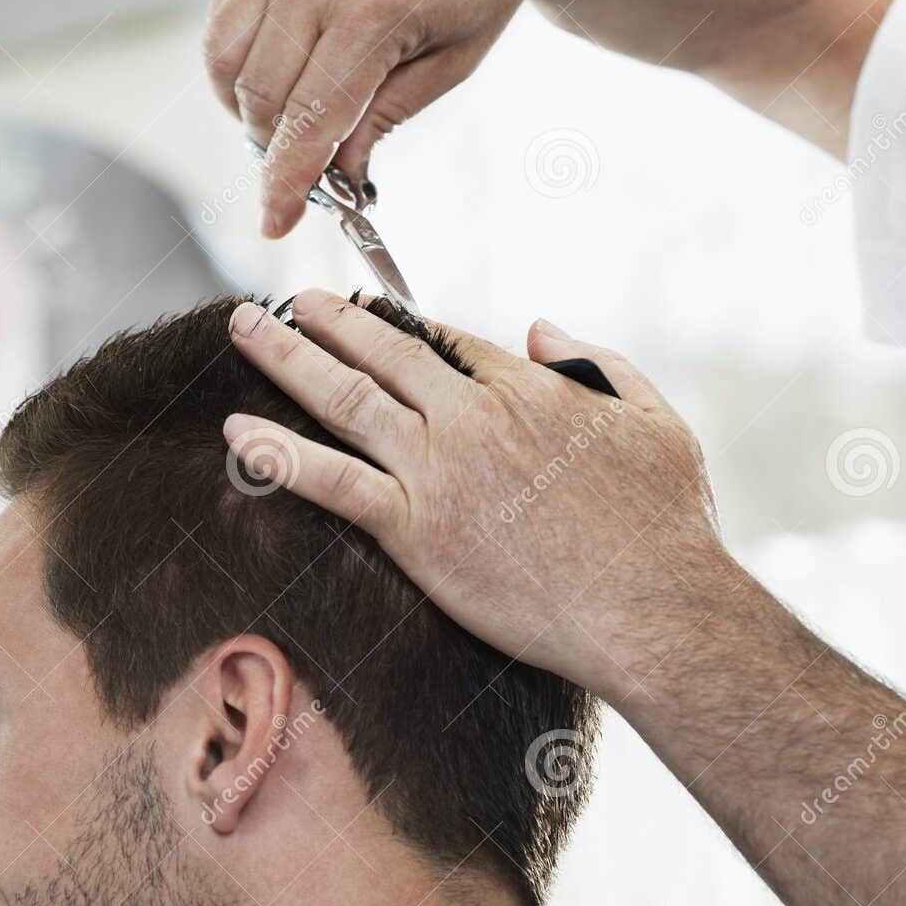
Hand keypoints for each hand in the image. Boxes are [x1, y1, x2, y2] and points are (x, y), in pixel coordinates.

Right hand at [202, 0, 574, 237]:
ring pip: (226, 61)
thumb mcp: (451, 64)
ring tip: (290, 119)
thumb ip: (382, 120)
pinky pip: (224, 18)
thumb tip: (332, 179)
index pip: (311, 117)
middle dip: (274, 147)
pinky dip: (236, 62)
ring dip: (247, 109)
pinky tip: (276, 74)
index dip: (287, 181)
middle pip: (261, 95)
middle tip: (304, 166)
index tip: (275, 222)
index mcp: (376, 6)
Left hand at [223, 289, 725, 700]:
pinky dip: (279, 452)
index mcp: (527, 389)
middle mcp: (471, 416)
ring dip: (286, 356)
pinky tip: (237, 431)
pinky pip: (331, 481)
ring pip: (344, 397)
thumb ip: (599, 362)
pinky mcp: (414, 530)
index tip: (367, 311)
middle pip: (383, 351)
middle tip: (287, 298)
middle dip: (328, 319)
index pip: (448, 341)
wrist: (652, 608)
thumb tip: (542, 326)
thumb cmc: (667, 526)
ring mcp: (438, 470)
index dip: (400, 321)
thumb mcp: (656, 420)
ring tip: (245, 328)